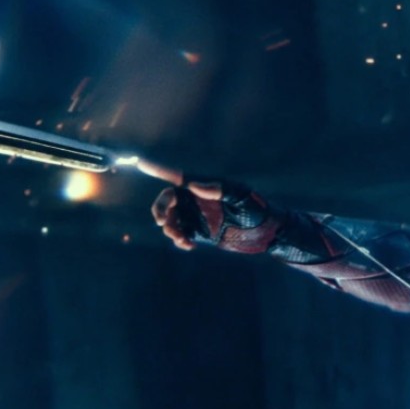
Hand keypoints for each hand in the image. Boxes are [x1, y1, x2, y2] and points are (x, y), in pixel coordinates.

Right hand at [140, 162, 280, 253]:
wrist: (268, 233)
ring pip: (172, 219)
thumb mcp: (241, 197)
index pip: (178, 177)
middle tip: (164, 222)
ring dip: (169, 228)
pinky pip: (181, 234)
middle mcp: (199, 200)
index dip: (159, 170)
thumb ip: (219, 189)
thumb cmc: (259, 210)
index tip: (140, 163)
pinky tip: (188, 245)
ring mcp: (199, 217)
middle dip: (161, 208)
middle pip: (168, 199)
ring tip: (181, 237)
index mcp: (206, 186)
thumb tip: (193, 185)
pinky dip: (179, 239)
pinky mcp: (202, 233)